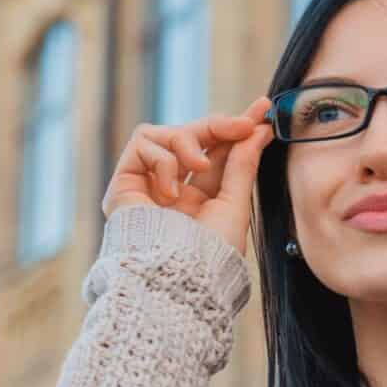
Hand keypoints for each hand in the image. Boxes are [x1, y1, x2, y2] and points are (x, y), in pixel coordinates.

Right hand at [101, 96, 275, 256]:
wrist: (176, 276)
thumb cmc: (208, 254)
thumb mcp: (234, 204)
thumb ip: (243, 164)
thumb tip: (259, 129)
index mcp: (199, 199)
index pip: (216, 152)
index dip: (236, 129)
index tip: (261, 109)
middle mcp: (172, 189)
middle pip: (192, 136)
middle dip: (218, 126)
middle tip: (242, 125)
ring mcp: (147, 185)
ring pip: (166, 134)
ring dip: (188, 143)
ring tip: (197, 168)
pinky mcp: (124, 183)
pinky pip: (143, 143)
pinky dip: (162, 160)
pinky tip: (169, 192)